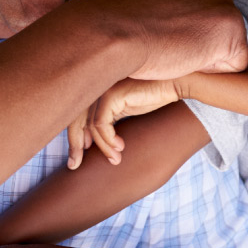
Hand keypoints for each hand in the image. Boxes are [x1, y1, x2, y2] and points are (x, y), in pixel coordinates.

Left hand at [67, 78, 184, 168]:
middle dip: (74, 145)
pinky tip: (121, 147)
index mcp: (96, 89)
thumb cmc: (153, 96)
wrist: (175, 82)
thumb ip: (108, 121)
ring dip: (103, 147)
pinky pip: (101, 124)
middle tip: (75, 165)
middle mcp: (96, 87)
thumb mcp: (125, 111)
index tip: (75, 160)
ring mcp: (102, 89)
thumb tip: (89, 142)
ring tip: (116, 159)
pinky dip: (109, 140)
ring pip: (91, 126)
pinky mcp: (112, 95)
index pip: (74, 116)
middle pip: (75, 120)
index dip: (73, 138)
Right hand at [86, 0, 246, 80]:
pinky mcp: (231, 29)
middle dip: (196, 42)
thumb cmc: (110, 22)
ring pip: (225, 45)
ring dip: (203, 56)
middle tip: (163, 47)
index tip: (156, 36)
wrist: (111, 31)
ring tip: (171, 53)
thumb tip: (150, 16)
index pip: (196, 11)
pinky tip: (185, 62)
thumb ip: (154, 2)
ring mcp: (223, 3)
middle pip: (214, 26)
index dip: (179, 32)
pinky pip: (234, 63)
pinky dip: (213, 71)